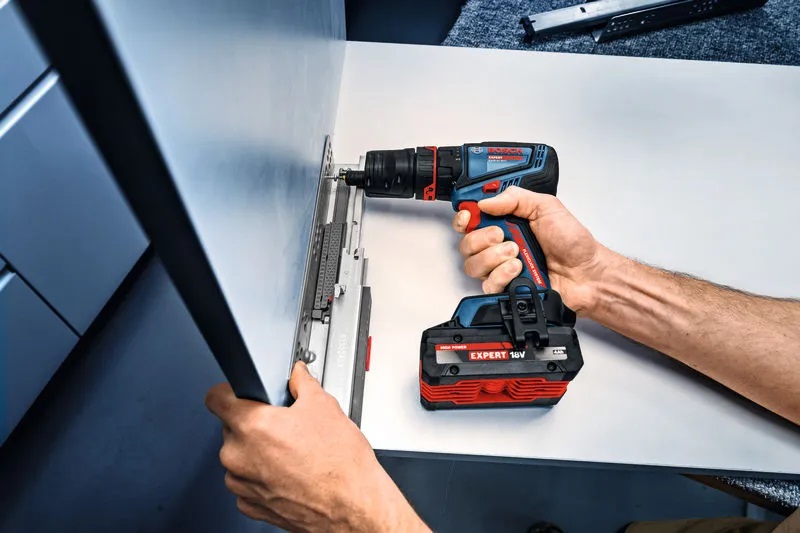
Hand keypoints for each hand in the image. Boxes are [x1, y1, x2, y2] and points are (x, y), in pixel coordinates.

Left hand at [205, 362, 428, 531]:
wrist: (352, 506)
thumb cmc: (340, 464)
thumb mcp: (324, 406)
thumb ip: (302, 382)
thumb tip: (297, 375)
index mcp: (252, 426)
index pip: (216, 398)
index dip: (230, 391)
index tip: (241, 394)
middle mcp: (238, 456)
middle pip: (231, 427)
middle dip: (254, 422)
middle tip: (284, 424)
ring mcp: (242, 484)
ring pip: (239, 456)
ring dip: (257, 451)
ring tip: (292, 451)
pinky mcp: (251, 505)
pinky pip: (248, 482)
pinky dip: (263, 476)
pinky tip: (289, 472)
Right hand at [452, 186, 605, 312]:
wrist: (586, 272)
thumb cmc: (573, 241)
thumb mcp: (547, 207)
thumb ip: (516, 198)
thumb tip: (486, 201)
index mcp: (507, 221)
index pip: (472, 219)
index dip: (464, 217)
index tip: (469, 215)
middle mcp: (500, 244)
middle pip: (466, 243)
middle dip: (481, 238)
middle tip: (502, 235)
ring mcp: (501, 266)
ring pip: (473, 265)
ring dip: (492, 257)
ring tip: (516, 253)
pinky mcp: (506, 286)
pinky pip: (487, 284)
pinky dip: (501, 275)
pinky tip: (518, 269)